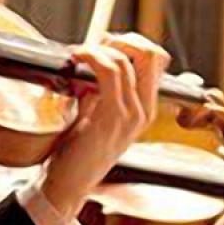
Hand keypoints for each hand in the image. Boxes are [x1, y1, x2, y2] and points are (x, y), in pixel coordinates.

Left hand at [37, 32, 167, 219]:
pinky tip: (78, 59)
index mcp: (144, 110)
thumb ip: (101, 90)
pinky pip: (108, 72)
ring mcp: (130, 115)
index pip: (156, 61)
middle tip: (98, 42)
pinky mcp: (112, 117)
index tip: (108, 42)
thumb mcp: (96, 115)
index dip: (132, 42)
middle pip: (149, 54)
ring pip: (125, 60)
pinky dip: (92, 57)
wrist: (67, 185)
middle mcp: (143, 111)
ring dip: (99, 48)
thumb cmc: (77, 153)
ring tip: (80, 52)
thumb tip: (94, 59)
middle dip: (123, 39)